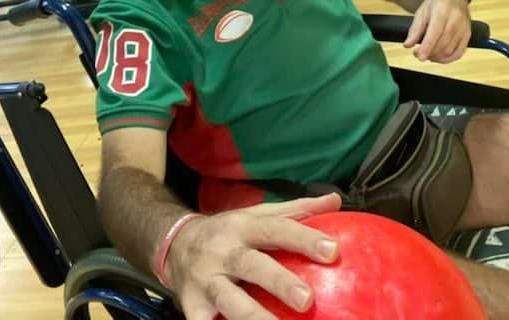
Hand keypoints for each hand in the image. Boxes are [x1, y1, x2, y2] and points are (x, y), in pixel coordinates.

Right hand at [164, 193, 340, 319]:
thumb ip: (295, 211)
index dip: (303, 238)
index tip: (332, 251)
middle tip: (307, 299)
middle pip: (251, 265)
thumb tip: (335, 200)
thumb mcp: (255, 216)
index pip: (275, 229)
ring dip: (253, 317)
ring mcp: (206, 280)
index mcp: (242, 227)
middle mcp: (223, 252)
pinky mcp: (192, 306)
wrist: (174, 243)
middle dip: (277, 281)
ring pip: (229, 301)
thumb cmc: (227, 233)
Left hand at [403, 0, 470, 62]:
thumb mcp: (421, 12)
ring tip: (427, 55)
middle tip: (417, 54)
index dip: (427, 47)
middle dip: (429, 53)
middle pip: (443, 44)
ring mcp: (463, 29)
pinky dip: (448, 59)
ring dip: (437, 57)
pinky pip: (459, 53)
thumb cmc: (436, 3)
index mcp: (441, 12)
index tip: (419, 56)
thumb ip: (415, 29)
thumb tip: (407, 45)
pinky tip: (439, 58)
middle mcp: (455, 21)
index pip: (435, 33)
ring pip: (450, 50)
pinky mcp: (468, 35)